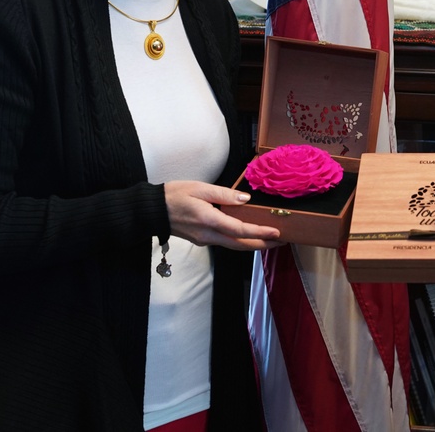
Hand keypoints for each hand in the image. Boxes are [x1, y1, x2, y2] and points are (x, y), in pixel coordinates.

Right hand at [164, 180, 281, 250]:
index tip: (276, 233)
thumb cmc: (174, 195)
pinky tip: (250, 235)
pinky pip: (226, 242)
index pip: (240, 230)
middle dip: (263, 244)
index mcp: (209, 220)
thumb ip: (224, 194)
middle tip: (282, 241)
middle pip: (241, 245)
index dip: (260, 232)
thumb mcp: (200, 188)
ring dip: (253, 244)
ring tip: (271, 240)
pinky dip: (241, 241)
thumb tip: (245, 199)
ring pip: (234, 246)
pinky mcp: (202, 240)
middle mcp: (208, 235)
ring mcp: (205, 240)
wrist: (152, 211)